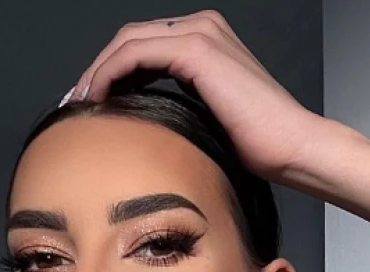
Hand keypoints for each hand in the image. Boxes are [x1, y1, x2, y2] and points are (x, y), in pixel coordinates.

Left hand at [69, 10, 324, 182]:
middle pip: (131, 38)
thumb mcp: (210, 116)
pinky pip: (134, 54)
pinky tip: (98, 99)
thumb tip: (143, 120)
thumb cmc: (259, 143)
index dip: (112, 69)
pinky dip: (109, 74)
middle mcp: (203, 26)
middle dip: (99, 68)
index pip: (145, 44)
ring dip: (97, 71)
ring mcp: (200, 33)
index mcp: (208, 38)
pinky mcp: (196, 50)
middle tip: (78, 101)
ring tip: (82, 103)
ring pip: (127, 42)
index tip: (92, 100)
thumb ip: (181, 102)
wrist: (291, 146)